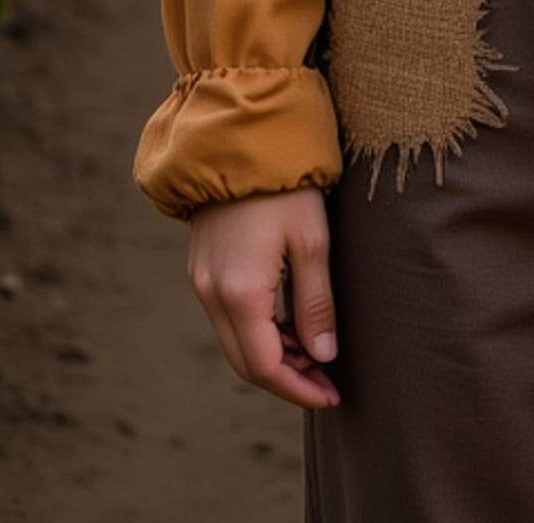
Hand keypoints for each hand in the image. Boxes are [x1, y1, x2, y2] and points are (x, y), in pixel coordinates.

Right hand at [187, 189, 341, 408]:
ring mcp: (202, 281)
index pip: (265, 366)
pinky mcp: (202, 267)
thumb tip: (324, 354)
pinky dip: (257, 331)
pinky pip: (227, 317)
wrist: (240, 137)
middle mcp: (212, 293)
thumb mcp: (312, 241)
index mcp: (239, 292)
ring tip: (315, 352)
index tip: (331, 395)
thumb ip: (315, 302)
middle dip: (287, 378)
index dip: (298, 388)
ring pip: (235, 341)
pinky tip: (288, 324)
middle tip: (326, 380)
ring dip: (273, 354)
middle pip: (246, 362)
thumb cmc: (285, 184)